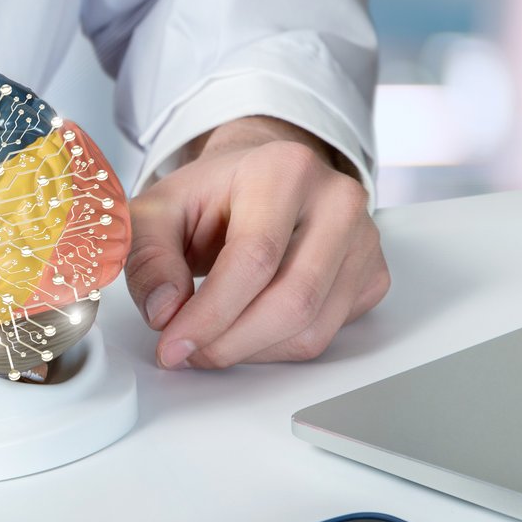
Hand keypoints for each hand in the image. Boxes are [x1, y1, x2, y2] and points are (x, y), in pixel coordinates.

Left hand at [124, 116, 388, 368]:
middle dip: (229, 343)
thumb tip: (165, 311)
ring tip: (210, 340)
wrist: (261, 182)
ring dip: (250, 351)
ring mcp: (364, 239)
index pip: (254, 259)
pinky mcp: (372, 275)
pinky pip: (327, 335)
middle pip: (291, 301)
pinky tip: (246, 328)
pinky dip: (277, 348)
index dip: (210, 314)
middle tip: (187, 352)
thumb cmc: (214, 195)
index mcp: (284, 169)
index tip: (172, 345)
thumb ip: (148, 255)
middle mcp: (337, 199)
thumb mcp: (159, 210)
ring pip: (312, 328)